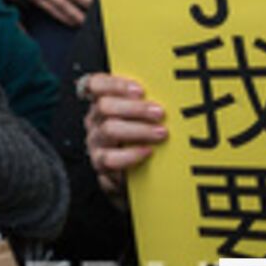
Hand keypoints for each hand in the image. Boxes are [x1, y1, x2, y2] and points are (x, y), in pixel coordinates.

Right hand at [82, 73, 166, 198]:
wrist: (137, 180)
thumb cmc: (141, 141)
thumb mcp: (140, 118)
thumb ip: (145, 103)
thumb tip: (170, 89)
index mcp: (101, 103)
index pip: (94, 84)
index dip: (114, 84)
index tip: (139, 90)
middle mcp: (94, 121)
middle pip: (104, 106)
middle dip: (135, 108)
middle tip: (159, 113)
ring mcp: (95, 143)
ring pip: (108, 129)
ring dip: (138, 129)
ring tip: (161, 133)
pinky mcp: (101, 166)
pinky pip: (110, 158)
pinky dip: (130, 154)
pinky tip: (148, 152)